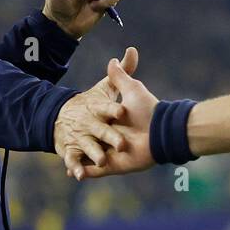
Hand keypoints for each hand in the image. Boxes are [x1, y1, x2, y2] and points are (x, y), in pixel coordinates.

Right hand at [66, 50, 158, 179]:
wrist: (161, 133)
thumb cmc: (146, 110)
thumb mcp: (132, 89)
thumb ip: (123, 75)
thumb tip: (122, 54)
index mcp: (110, 118)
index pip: (96, 116)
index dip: (87, 116)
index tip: (73, 114)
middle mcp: (110, 134)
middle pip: (92, 137)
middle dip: (84, 139)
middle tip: (70, 138)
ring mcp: (111, 152)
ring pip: (90, 155)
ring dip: (80, 158)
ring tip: (68, 164)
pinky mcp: (114, 166)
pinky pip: (94, 172)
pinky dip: (83, 172)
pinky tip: (73, 175)